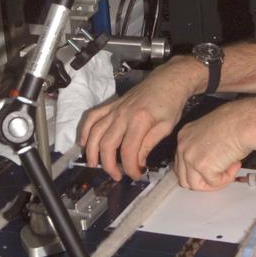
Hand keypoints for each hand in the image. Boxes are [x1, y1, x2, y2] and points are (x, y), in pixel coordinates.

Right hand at [80, 57, 201, 180]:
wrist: (168, 80)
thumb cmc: (171, 103)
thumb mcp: (165, 127)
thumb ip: (148, 145)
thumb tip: (137, 164)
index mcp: (139, 121)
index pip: (128, 151)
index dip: (130, 168)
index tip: (136, 176)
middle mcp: (122, 115)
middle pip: (107, 144)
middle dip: (109, 165)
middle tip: (117, 176)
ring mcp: (114, 109)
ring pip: (95, 132)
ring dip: (92, 151)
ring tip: (94, 165)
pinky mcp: (111, 105)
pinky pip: (92, 117)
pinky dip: (85, 130)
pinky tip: (84, 143)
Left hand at [174, 99, 255, 190]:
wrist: (245, 122)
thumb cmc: (236, 122)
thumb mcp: (212, 132)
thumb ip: (205, 147)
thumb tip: (210, 162)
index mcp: (185, 135)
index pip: (181, 163)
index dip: (197, 170)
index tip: (211, 169)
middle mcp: (183, 146)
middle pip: (183, 177)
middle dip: (203, 180)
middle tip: (220, 175)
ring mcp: (190, 157)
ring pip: (194, 185)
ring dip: (213, 182)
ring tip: (229, 170)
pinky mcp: (203, 167)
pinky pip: (213, 183)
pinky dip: (226, 178)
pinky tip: (235, 164)